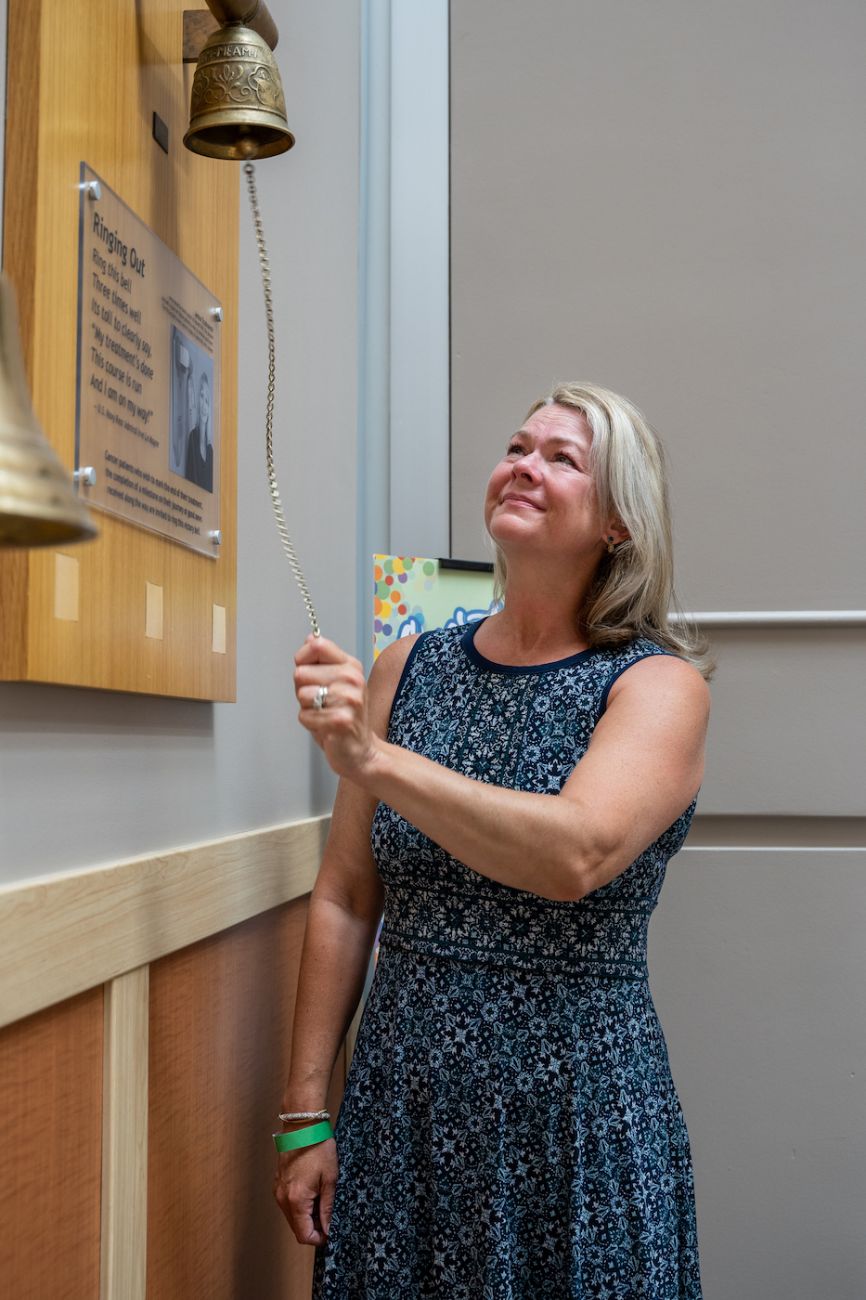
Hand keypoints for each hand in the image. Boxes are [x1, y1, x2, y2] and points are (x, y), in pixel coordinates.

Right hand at [273, 1139, 337, 1246]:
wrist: (302, 1126)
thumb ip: (327, 1208)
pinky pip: (289, 1204)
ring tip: (322, 1198)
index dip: (319, 1238)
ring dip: (307, 1216)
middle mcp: (282, 1199)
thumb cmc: (318, 1148)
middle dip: (314, 1227)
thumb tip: (328, 1229)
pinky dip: (301, 1205)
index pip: (304, 1235)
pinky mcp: (278, 1184)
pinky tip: (313, 1191)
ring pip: (293, 1217)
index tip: (331, 1231)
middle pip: (297, 1228)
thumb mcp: (330, 1179)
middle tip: (329, 1213)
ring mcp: (278, 1191)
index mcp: (296, 1200)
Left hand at [294, 636, 380, 781]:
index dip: (303, 659)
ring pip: (302, 695)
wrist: (360, 751)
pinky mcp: (341, 720)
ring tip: (324, 715)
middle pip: (301, 673)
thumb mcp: (335, 683)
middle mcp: (353, 679)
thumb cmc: (344, 716)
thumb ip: (321, 662)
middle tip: (321, 702)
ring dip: (307, 709)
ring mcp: (349, 699)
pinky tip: (326, 727)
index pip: (317, 645)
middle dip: (303, 691)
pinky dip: (310, 724)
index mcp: (351, 666)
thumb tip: (310, 638)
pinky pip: (305, 716)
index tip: (310, 674)